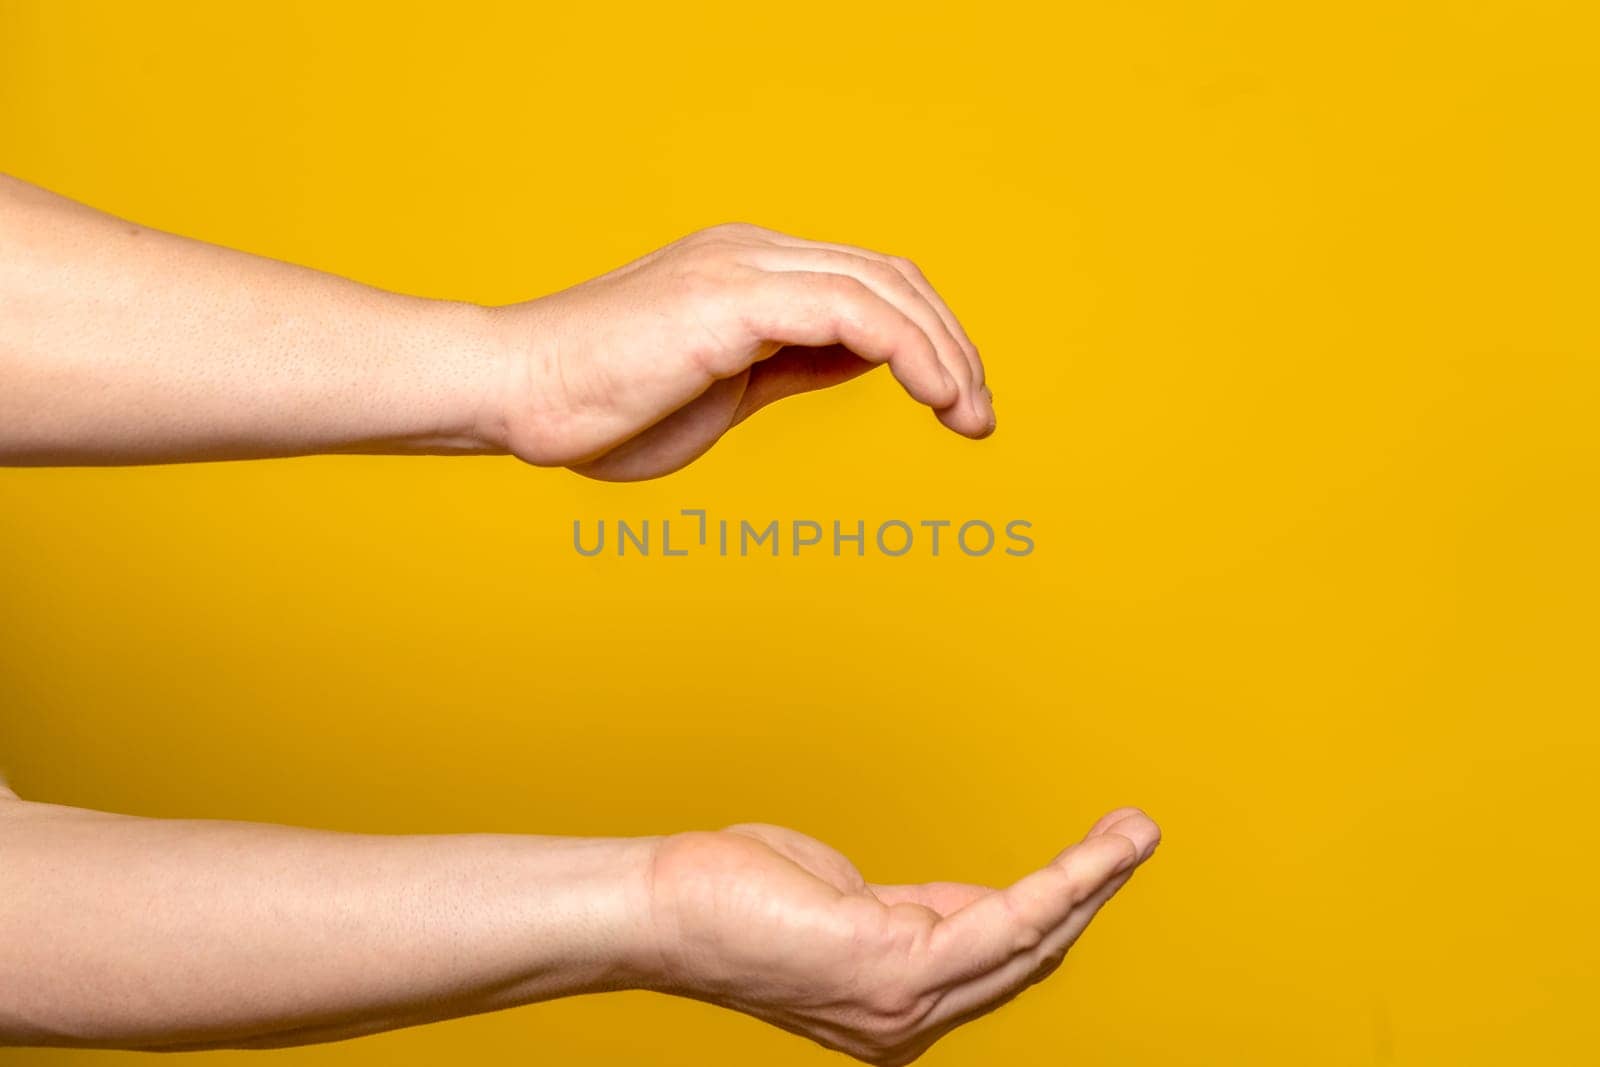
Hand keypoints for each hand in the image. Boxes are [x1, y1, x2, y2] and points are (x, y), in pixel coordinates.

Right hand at [488, 223, 995, 480]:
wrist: (510, 394)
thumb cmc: (598, 406)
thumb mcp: (724, 389)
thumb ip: (790, 365)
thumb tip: (859, 362)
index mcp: (746, 273)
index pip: (866, 284)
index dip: (924, 338)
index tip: (955, 401)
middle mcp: (752, 254)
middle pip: (889, 277)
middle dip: (949, 345)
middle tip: (979, 414)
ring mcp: (741, 268)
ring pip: (881, 287)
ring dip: (943, 352)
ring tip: (971, 415)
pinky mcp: (731, 296)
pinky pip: (851, 309)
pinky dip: (909, 349)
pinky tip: (936, 395)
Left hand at [644, 808, 1159, 1064]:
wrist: (662, 911)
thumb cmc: (734, 898)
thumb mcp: (845, 901)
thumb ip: (910, 909)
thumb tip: (962, 901)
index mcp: (896, 1003)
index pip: (995, 962)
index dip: (1056, 909)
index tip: (1095, 861)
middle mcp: (909, 1019)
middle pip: (1028, 956)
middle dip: (1092, 894)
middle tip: (1137, 836)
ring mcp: (905, 1004)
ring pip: (1029, 942)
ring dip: (1093, 884)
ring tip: (1137, 834)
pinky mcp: (895, 970)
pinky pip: (1002, 924)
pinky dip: (1061, 884)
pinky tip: (1095, 855)